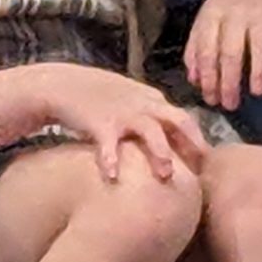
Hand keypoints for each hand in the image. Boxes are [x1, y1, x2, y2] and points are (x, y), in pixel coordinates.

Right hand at [35, 64, 209, 180]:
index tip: (204, 165)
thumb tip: (172, 139)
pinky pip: (108, 144)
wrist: (58, 84)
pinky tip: (112, 176)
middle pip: (178, 121)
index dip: (197, 142)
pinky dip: (111, 160)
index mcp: (151, 99)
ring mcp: (121, 113)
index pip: (183, 119)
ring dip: (161, 153)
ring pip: (150, 131)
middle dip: (193, 144)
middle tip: (201, 170)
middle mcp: (142, 104)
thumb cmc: (95, 96)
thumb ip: (149, 113)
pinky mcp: (99, 122)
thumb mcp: (128, 98)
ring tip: (166, 175)